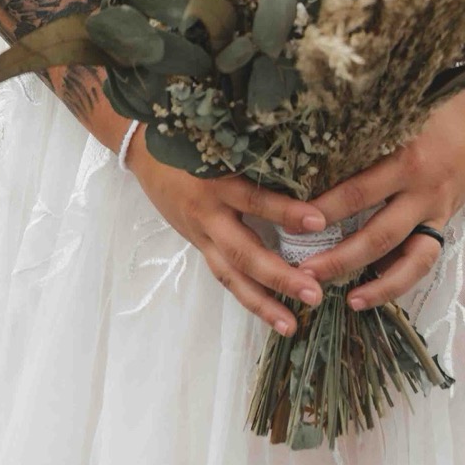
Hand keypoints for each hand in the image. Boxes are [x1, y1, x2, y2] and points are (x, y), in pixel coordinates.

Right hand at [127, 138, 333, 337]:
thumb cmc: (192, 139)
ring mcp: (201, 235)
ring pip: (231, 276)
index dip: (286, 211)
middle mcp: (208, 214)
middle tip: (313, 293)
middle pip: (244, 252)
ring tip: (290, 325)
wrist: (146, 152)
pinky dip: (247, 296)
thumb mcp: (220, 141)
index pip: (255, 199)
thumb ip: (256, 156)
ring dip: (262, 303)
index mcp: (217, 183)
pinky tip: (270, 313)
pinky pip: (224, 276)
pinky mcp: (199, 246)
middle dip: (279, 277)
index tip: (319, 222)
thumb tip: (307, 163)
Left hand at [298, 86, 464, 311]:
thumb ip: (364, 136)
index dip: (325, 211)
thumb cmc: (431, 111)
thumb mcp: (398, 117)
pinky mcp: (445, 223)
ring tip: (346, 300)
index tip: (291, 223)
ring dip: (375, 283)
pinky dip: (399, 278)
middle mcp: (422, 190)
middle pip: (377, 234)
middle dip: (339, 257)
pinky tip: (373, 291)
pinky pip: (423, 258)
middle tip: (304, 273)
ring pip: (406, 257)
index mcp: (405, 158)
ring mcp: (436, 211)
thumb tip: (312, 160)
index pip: (358, 191)